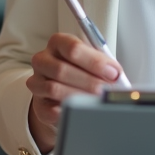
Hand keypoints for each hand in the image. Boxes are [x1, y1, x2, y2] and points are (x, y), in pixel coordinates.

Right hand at [26, 33, 124, 154]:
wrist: (64, 91)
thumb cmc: (82, 72)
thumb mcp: (93, 62)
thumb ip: (103, 65)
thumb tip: (117, 76)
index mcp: (58, 43)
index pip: (73, 48)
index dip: (94, 62)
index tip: (113, 73)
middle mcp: (43, 60)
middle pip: (62, 69)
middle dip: (89, 82)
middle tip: (107, 90)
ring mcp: (37, 81)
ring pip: (54, 89)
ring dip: (79, 96)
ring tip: (96, 101)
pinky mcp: (38, 104)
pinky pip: (49, 109)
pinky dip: (67, 110)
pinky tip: (81, 111)